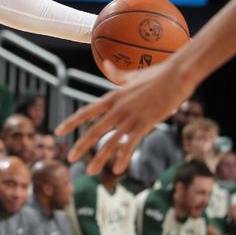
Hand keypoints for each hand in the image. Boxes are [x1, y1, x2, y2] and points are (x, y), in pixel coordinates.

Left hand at [55, 59, 195, 175]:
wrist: (176, 76)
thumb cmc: (156, 75)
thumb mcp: (133, 75)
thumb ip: (117, 74)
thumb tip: (106, 64)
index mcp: (112, 97)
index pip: (86, 112)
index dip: (71, 122)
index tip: (58, 131)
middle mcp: (117, 108)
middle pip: (94, 129)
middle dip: (81, 145)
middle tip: (69, 157)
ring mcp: (131, 117)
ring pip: (111, 141)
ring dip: (100, 158)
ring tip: (90, 171)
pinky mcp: (145, 123)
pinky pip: (130, 144)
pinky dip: (123, 157)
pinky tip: (117, 170)